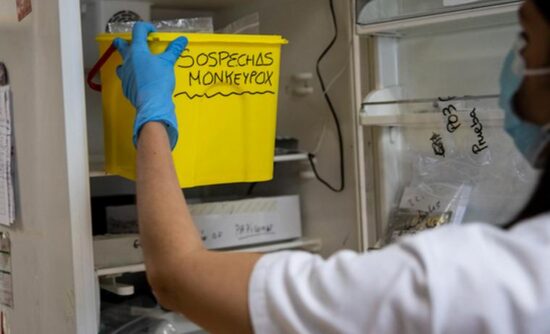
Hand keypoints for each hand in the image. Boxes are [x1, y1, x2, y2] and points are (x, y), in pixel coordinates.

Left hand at [113, 22, 187, 149]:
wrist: (152, 104)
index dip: (145, 28)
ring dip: (128, 62)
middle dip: (125, 42)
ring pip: (121, 64)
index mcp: (137, 51)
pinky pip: (126, 79)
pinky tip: (141, 81)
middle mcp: (127, 61)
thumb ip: (174, 50)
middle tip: (134, 44)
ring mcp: (124, 75)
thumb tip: (182, 40)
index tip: (152, 32)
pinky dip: (133, 77)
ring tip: (137, 65)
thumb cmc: (159, 81)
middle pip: (120, 45)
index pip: (138, 31)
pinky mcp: (126, 87)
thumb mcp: (168, 63)